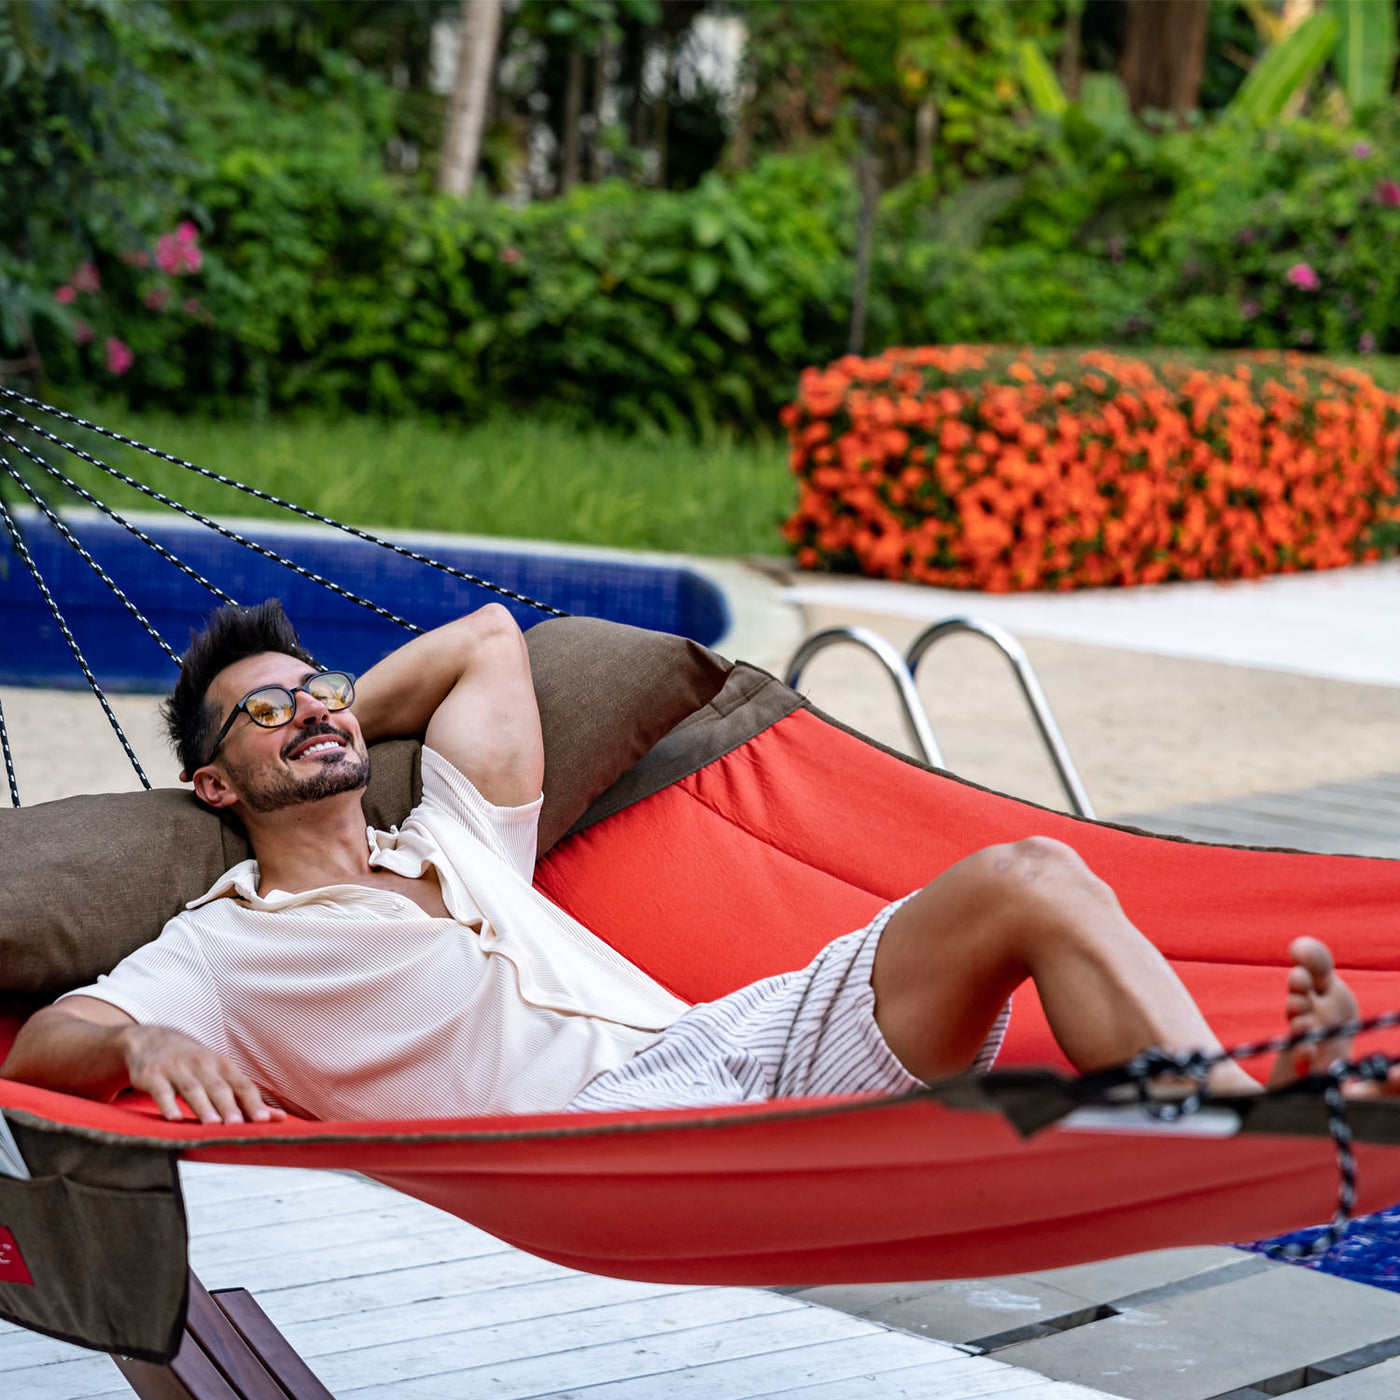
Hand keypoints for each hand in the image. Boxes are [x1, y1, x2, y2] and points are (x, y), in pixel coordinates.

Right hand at [118, 1025, 284, 1124]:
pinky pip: (161, 1091)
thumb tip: (279, 1119)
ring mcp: (177, 1068)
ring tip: (212, 1124)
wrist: (149, 1040)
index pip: (242, 1085)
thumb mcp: (218, 1073)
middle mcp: (202, 1064)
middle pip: (219, 1087)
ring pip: (193, 1089)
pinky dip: (168, 1104)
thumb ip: (245, 1097)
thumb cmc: (193, 1063)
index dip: (254, 1102)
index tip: (264, 1121)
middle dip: (230, 1106)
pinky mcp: (153, 1075)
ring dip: (203, 1107)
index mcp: (222, 1065)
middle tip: (239, 1125)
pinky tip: (174, 1119)